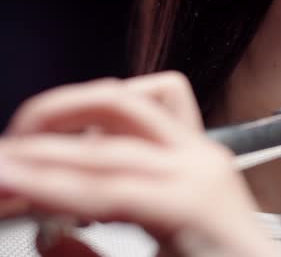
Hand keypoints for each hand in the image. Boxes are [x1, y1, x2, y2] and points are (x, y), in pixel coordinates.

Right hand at [0, 71, 275, 256]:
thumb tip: (49, 238)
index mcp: (192, 208)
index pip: (102, 188)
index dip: (43, 183)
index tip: (1, 177)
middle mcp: (201, 166)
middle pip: (107, 143)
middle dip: (42, 149)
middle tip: (3, 162)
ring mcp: (204, 149)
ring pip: (132, 102)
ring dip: (73, 113)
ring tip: (30, 136)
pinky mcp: (202, 144)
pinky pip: (163, 98)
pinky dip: (119, 103)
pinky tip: (91, 129)